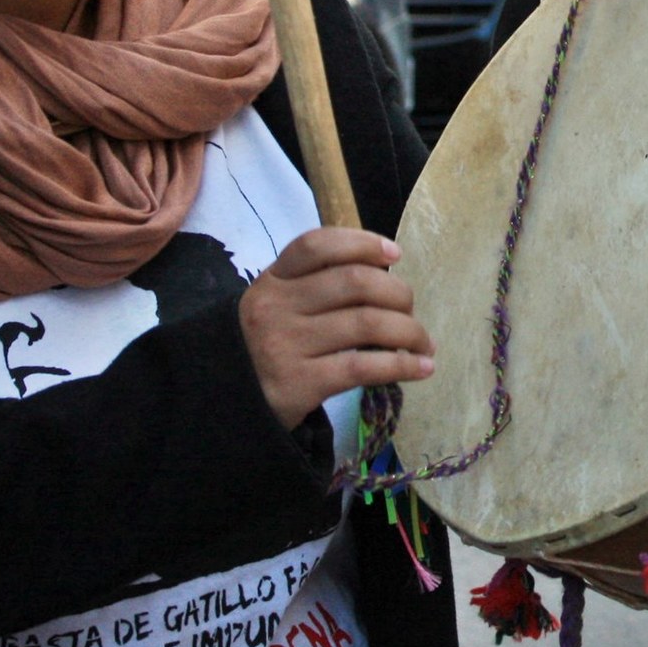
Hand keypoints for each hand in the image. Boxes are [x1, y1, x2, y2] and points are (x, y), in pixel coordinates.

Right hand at [238, 229, 434, 428]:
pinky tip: (422, 368)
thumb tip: (386, 275)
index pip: (317, 244)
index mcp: (273, 279)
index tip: (395, 255)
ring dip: (409, 332)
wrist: (224, 404)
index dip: (362, 242)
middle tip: (411, 311)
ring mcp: (286, 344)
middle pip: (355, 282)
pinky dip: (403, 365)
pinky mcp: (299, 383)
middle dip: (399, 294)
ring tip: (424, 344)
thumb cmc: (267, 347)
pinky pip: (364, 367)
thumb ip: (317, 286)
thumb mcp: (278, 306)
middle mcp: (276, 306)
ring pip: (367, 323)